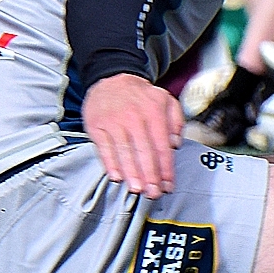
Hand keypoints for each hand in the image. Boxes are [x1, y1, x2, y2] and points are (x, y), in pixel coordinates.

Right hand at [81, 74, 181, 196]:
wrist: (111, 79)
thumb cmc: (140, 96)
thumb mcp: (166, 100)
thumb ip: (177, 121)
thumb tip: (176, 144)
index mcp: (154, 112)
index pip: (162, 146)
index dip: (165, 169)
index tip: (167, 185)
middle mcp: (134, 117)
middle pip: (143, 152)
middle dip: (150, 176)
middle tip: (153, 193)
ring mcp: (113, 121)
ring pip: (124, 152)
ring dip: (131, 173)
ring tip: (137, 189)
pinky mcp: (97, 125)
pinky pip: (104, 148)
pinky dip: (110, 164)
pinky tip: (117, 177)